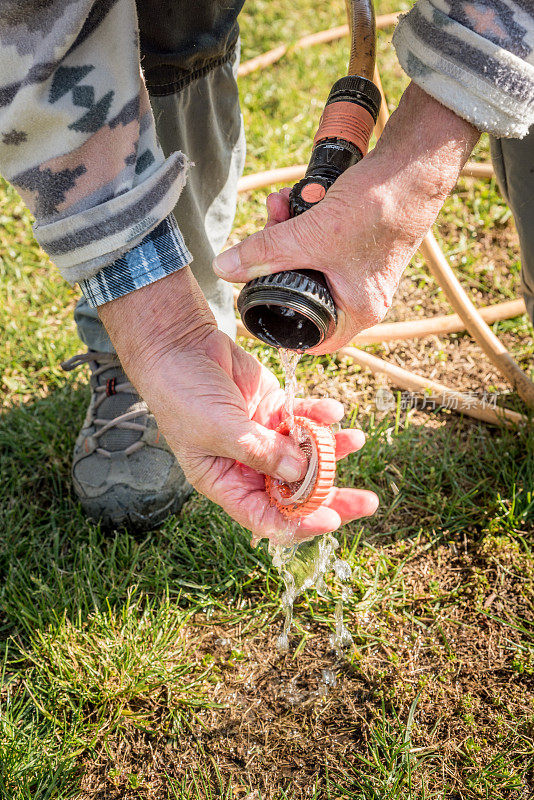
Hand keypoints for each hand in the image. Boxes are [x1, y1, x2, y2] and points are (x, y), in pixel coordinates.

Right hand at [99, 269, 377, 541]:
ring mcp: (264, 438)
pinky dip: (321, 417)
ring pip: (306, 456)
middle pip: (295, 492)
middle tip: (367, 503)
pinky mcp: (275, 410)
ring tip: (357, 440)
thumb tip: (301, 473)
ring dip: (332, 451)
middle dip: (331, 496)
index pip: (265, 516)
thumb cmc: (183, 394)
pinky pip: (305, 420)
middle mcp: (247, 466)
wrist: (179, 347)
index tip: (331, 519)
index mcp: (226, 482)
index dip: (299, 522)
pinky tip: (334, 411)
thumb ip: (260, 451)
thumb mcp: (218, 427)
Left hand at [213, 83, 478, 353]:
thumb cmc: (379, 208)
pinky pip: (319, 237)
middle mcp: (361, 293)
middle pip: (303, 290)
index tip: (258, 308)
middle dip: (277, 259)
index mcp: (358, 309)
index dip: (284, 329)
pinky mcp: (356, 238)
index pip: (315, 340)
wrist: (415, 165)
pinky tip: (296, 195)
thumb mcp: (312, 234)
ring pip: (308, 259)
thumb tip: (223, 269)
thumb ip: (265, 253)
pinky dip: (304, 217)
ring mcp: (359, 266)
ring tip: (280, 205)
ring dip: (287, 231)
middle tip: (266, 232)